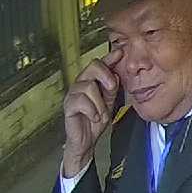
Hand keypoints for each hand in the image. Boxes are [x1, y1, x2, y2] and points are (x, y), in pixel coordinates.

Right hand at [62, 48, 122, 177]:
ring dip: (100, 103)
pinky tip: (95, 117)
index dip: (110, 58)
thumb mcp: (109, 101)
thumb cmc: (97, 119)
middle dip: (106, 75)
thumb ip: (113, 87)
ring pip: (88, 86)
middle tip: (113, 88)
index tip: (121, 53)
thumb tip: (118, 73)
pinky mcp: (68, 106)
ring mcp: (73, 94)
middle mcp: (81, 84)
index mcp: (92, 82)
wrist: (87, 140)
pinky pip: (81, 101)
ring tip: (102, 113)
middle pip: (92, 67)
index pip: (100, 64)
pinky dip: (92, 110)